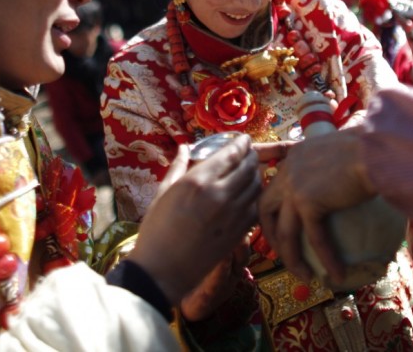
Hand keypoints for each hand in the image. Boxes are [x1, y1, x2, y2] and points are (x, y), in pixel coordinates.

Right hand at [128, 135, 260, 304]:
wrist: (162, 272)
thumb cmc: (155, 231)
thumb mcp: (162, 193)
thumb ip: (178, 167)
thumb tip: (184, 147)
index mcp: (198, 181)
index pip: (231, 153)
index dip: (241, 144)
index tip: (243, 140)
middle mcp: (219, 194)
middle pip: (248, 166)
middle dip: (251, 156)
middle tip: (248, 154)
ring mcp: (233, 214)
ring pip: (257, 185)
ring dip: (256, 175)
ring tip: (250, 172)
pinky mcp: (240, 232)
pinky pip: (257, 207)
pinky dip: (257, 197)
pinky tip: (249, 195)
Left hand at [257, 127, 375, 283]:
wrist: (376, 150)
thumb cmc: (369, 150)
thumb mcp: (340, 155)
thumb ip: (331, 168)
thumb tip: (342, 186)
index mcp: (293, 159)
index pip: (273, 188)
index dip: (272, 212)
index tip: (282, 231)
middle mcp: (288, 171)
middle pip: (265, 210)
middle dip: (270, 236)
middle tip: (285, 256)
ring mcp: (294, 187)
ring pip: (284, 232)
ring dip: (292, 259)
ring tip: (305, 276)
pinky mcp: (308, 202)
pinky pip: (315, 238)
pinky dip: (326, 259)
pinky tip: (336, 273)